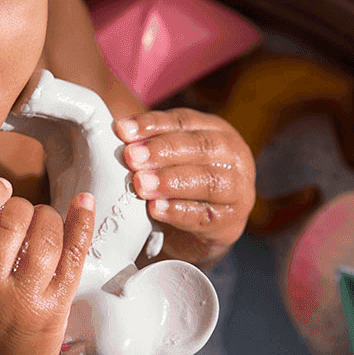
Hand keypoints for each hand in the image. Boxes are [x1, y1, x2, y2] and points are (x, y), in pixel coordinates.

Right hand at [0, 179, 94, 354]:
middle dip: (19, 208)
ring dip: (47, 218)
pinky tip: (84, 203)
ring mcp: (18, 303)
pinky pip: (72, 258)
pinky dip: (81, 225)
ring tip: (43, 224)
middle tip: (21, 216)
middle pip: (8, 221)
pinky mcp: (51, 313)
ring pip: (43, 236)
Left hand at [114, 108, 255, 265]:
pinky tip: (155, 209)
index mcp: (215, 131)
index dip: (153, 124)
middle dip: (162, 150)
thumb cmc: (179, 187)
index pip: (184, 121)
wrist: (199, 233)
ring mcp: (237, 189)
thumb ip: (148, 147)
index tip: (123, 130)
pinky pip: (204, 214)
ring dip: (170, 181)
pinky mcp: (230, 221)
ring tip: (140, 184)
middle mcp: (233, 156)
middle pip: (201, 146)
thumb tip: (116, 135)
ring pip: (208, 180)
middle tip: (131, 158)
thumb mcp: (167, 161)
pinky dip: (178, 211)